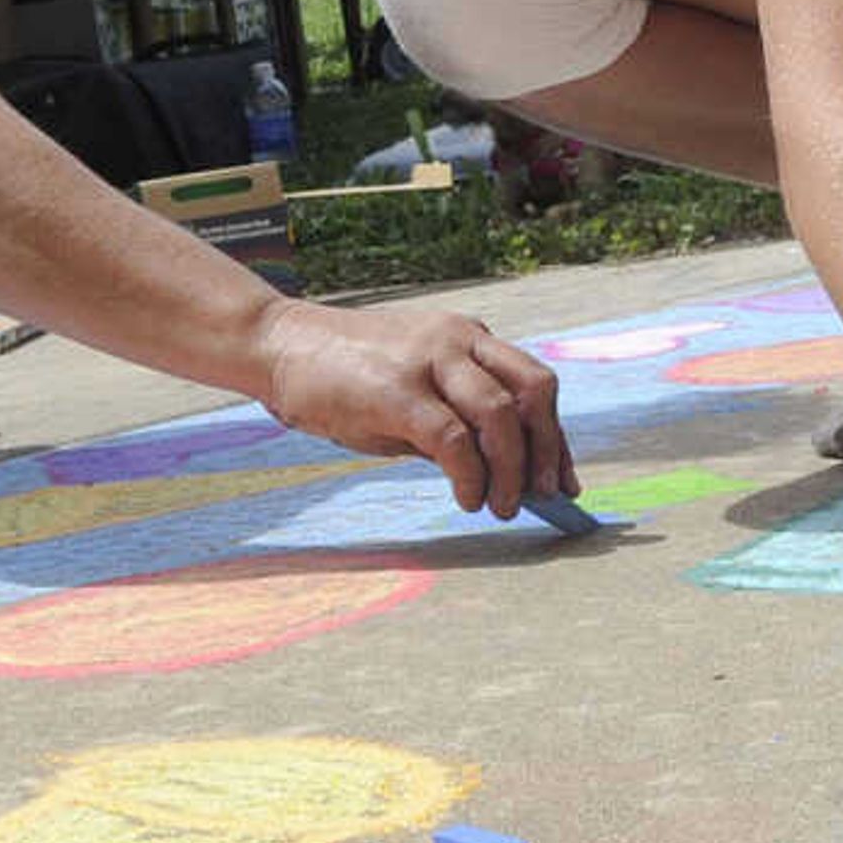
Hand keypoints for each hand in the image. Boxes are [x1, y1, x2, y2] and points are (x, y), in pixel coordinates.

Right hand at [254, 296, 572, 516]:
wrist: (279, 344)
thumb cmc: (345, 375)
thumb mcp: (413, 390)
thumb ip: (454, 420)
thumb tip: (501, 474)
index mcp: (468, 335)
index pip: (533, 383)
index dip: (555, 436)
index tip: (563, 479)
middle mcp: (458, 339)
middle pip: (534, 392)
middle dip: (548, 450)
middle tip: (543, 495)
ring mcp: (429, 361)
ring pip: (500, 416)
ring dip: (513, 470)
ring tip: (503, 506)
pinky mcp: (397, 392)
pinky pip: (454, 440)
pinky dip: (470, 476)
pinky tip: (468, 499)